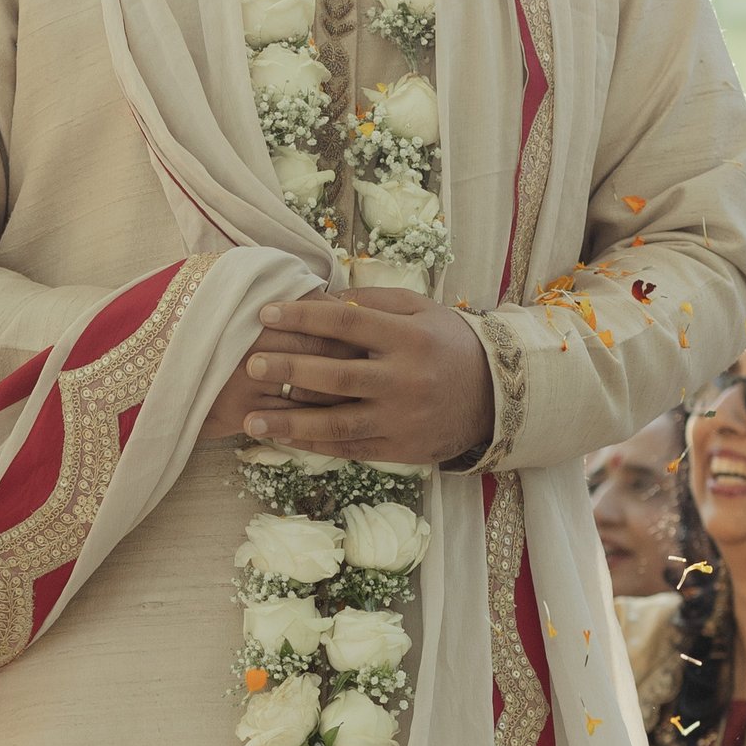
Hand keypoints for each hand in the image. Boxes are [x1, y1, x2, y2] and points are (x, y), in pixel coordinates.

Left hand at [238, 293, 493, 467]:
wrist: (494, 394)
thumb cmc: (448, 343)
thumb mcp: (421, 309)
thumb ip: (373, 301)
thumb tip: (321, 297)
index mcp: (408, 336)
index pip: (345, 322)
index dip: (302, 316)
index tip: (266, 314)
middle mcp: (404, 378)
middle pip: (337, 375)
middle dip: (290, 370)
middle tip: (250, 366)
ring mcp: (402, 418)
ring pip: (339, 422)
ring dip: (292, 424)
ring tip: (252, 421)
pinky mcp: (400, 448)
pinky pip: (351, 448)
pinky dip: (315, 445)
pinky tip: (284, 440)